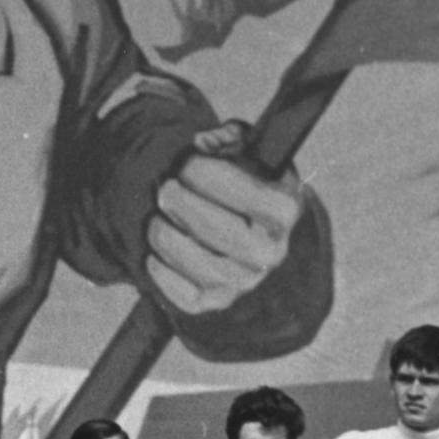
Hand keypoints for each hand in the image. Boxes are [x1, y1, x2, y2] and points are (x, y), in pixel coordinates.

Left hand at [145, 122, 303, 317]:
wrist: (242, 224)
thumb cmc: (242, 180)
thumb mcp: (245, 151)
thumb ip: (229, 138)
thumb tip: (203, 142)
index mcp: (285, 210)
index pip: (249, 194)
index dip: (210, 175)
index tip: (187, 162)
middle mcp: (270, 251)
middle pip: (219, 229)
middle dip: (183, 204)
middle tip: (166, 189)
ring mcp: (245, 280)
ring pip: (198, 264)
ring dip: (167, 238)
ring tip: (156, 219)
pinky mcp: (217, 301)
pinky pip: (184, 296)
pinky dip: (162, 273)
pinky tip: (154, 253)